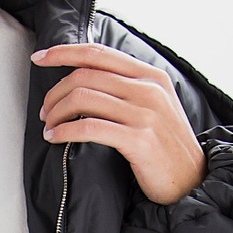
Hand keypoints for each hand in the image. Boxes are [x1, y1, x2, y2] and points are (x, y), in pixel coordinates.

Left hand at [32, 42, 206, 204]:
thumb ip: (127, 87)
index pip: (99, 53)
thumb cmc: (166, 144)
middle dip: (55, 92)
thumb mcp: (154, 105)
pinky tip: (55, 137)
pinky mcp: (139, 140)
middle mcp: (148, 89)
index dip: (64, 53)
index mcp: (150, 75)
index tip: (39, 58)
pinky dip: (65, 130)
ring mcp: (145, 114)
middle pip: (85, 76)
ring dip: (56, 112)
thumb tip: (86, 77)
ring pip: (83, 98)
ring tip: (48, 126)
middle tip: (44, 111)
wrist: (192, 179)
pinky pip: (89, 127)